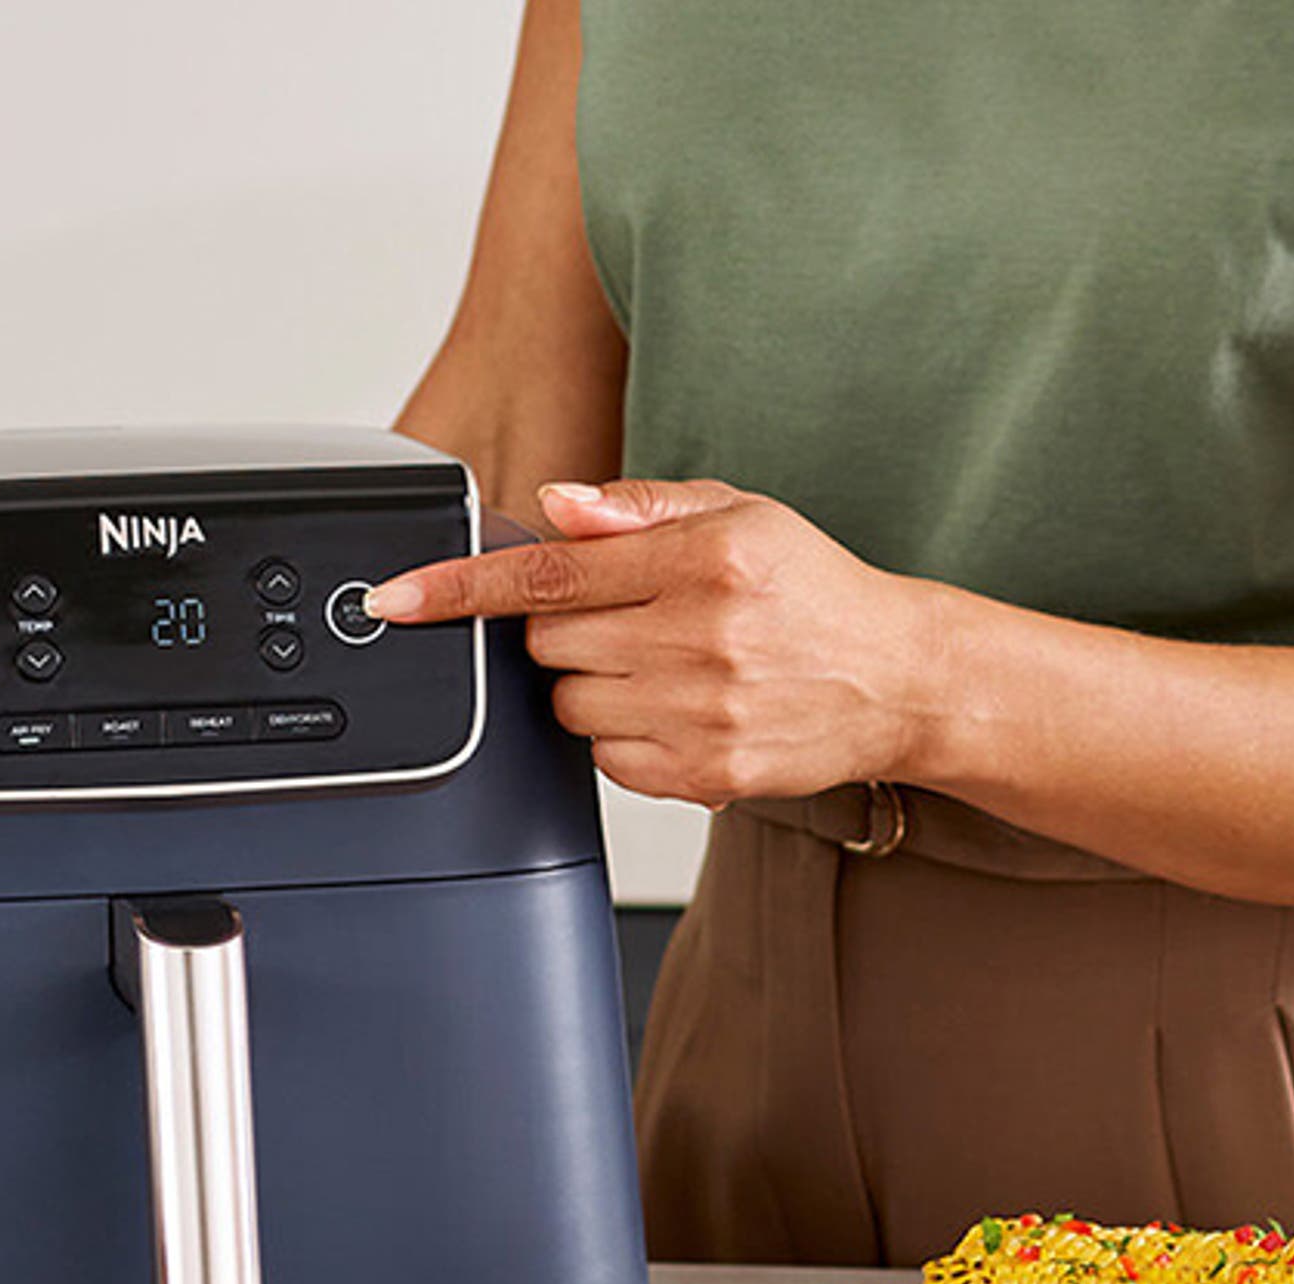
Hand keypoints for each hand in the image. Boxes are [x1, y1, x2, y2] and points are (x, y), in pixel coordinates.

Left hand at [361, 479, 960, 805]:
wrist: (898, 679)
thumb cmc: (810, 592)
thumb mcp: (740, 514)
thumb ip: (639, 506)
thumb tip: (554, 503)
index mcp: (705, 557)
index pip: (550, 570)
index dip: (459, 587)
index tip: (395, 600)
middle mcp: (702, 634)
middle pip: (547, 642)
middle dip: (564, 629)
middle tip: (629, 619)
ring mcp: (703, 709)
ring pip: (570, 704)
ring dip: (593, 685)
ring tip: (663, 666)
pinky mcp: (706, 771)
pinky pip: (606, 758)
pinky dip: (623, 735)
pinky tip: (676, 709)